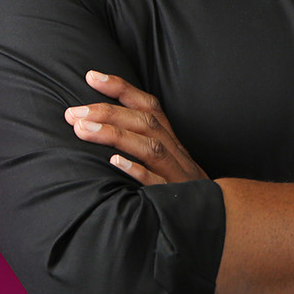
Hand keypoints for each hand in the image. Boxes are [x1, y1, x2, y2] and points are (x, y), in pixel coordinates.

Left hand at [65, 71, 208, 185]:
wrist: (220, 217)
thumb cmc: (181, 189)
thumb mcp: (166, 163)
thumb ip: (141, 143)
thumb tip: (99, 126)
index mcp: (171, 140)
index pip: (148, 105)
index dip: (121, 88)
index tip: (91, 76)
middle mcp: (175, 152)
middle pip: (145, 123)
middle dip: (108, 112)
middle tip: (73, 113)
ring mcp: (177, 175)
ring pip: (150, 148)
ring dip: (115, 135)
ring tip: (83, 130)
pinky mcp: (176, 198)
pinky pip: (158, 183)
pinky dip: (138, 171)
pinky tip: (115, 164)